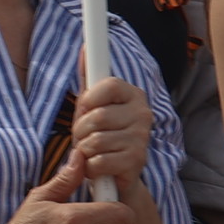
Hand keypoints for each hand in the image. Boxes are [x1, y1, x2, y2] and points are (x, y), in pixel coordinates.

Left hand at [65, 72, 151, 193]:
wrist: (116, 174)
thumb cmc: (101, 135)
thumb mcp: (91, 105)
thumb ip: (88, 78)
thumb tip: (85, 48)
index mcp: (133, 95)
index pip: (107, 84)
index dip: (88, 100)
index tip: (86, 109)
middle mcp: (143, 113)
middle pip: (96, 117)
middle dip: (80, 131)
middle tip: (85, 138)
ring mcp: (142, 138)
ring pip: (94, 141)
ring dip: (84, 151)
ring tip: (92, 153)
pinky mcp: (136, 161)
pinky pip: (98, 162)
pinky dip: (90, 168)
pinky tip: (99, 167)